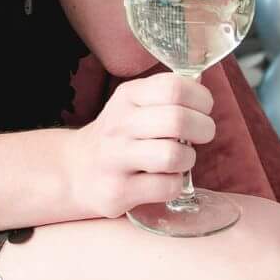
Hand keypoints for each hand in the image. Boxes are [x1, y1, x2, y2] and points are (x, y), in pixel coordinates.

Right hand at [63, 71, 215, 219]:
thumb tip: (203, 93)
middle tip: (202, 135)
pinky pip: (167, 187)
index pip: (173, 88)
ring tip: (180, 160)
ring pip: (174, 155)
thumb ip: (165, 96)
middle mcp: (118, 125)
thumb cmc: (119, 136)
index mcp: (127, 97)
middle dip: (203, 129)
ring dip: (188, 159)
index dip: (200, 99)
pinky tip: (165, 180)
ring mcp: (116, 159)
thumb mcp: (133, 104)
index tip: (203, 109)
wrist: (76, 171)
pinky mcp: (118, 191)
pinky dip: (175, 184)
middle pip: (177, 120)